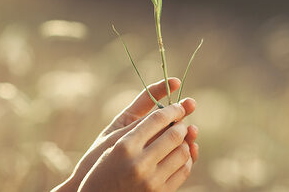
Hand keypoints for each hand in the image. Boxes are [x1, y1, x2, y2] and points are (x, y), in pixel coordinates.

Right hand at [77, 99, 195, 191]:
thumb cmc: (101, 169)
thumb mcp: (111, 145)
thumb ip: (136, 128)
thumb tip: (164, 112)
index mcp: (125, 146)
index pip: (157, 119)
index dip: (172, 110)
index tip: (178, 107)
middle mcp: (139, 163)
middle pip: (174, 135)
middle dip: (181, 126)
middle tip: (181, 123)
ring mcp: (151, 181)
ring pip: (182, 153)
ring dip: (185, 142)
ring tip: (181, 139)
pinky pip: (183, 171)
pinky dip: (186, 160)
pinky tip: (180, 155)